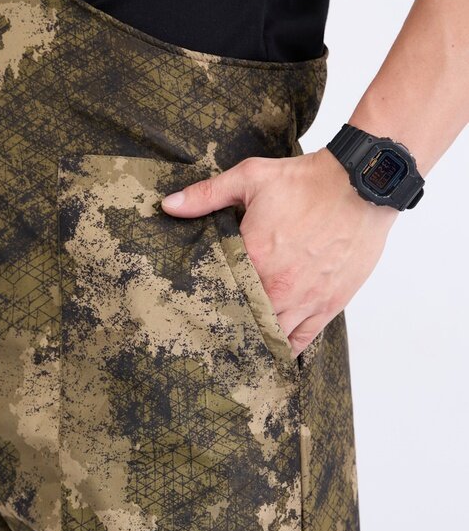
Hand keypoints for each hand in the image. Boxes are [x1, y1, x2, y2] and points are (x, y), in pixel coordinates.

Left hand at [161, 147, 399, 357]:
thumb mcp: (251, 178)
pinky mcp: (328, 305)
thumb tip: (169, 205)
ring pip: (271, 336)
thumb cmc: (307, 182)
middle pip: (244, 322)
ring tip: (239, 347)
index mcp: (253, 259)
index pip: (219, 295)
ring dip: (255, 341)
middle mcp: (277, 287)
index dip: (206, 306)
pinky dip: (285, 348)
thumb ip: (207, 195)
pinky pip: (302, 340)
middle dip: (229, 328)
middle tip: (213, 336)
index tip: (194, 313)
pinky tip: (272, 352)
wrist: (361, 185)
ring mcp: (304, 300)